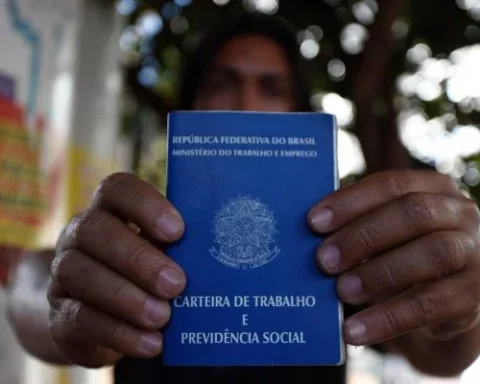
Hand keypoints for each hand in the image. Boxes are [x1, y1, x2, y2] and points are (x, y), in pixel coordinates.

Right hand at [47, 173, 185, 366]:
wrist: (98, 315)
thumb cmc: (141, 274)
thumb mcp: (159, 254)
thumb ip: (176, 248)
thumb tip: (213, 256)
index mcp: (108, 210)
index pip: (117, 189)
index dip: (145, 205)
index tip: (177, 230)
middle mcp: (79, 235)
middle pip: (95, 230)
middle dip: (138, 258)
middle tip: (176, 283)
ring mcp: (63, 274)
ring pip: (80, 273)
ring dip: (127, 297)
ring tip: (163, 316)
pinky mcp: (59, 315)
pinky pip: (80, 318)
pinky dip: (119, 332)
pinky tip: (152, 342)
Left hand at [308, 170, 479, 345]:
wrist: (444, 294)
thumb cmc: (403, 250)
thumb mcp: (385, 232)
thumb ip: (357, 226)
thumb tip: (309, 237)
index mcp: (432, 188)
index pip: (391, 185)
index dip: (351, 202)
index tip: (313, 221)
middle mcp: (460, 213)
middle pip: (414, 213)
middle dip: (363, 236)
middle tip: (324, 260)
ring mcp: (473, 252)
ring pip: (432, 254)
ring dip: (378, 273)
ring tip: (341, 291)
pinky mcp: (472, 295)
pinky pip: (432, 305)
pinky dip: (388, 318)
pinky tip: (355, 330)